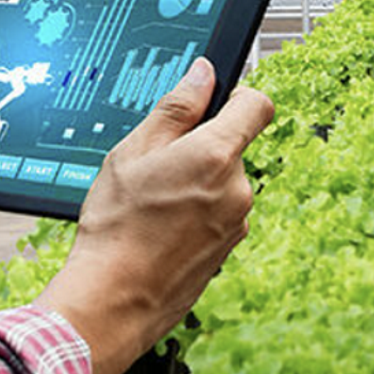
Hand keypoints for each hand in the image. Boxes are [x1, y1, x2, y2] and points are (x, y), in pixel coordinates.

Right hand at [36, 57, 273, 373]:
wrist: (115, 299)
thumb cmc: (117, 226)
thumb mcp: (135, 152)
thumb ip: (177, 108)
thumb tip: (204, 74)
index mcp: (216, 155)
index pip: (258, 105)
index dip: (239, 96)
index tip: (218, 101)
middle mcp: (238, 187)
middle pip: (234, 146)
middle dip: (204, 147)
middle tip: (161, 166)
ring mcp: (239, 220)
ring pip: (226, 182)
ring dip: (201, 182)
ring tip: (158, 203)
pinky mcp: (232, 246)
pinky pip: (222, 212)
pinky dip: (201, 211)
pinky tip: (166, 227)